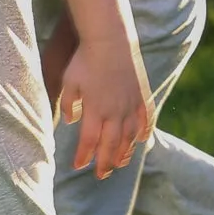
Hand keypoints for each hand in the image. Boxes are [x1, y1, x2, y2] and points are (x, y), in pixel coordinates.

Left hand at [59, 35, 151, 178]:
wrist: (109, 39)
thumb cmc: (84, 59)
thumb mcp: (69, 82)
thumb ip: (68, 103)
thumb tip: (70, 120)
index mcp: (95, 110)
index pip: (89, 141)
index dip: (84, 155)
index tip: (78, 165)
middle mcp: (115, 111)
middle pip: (111, 145)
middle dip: (105, 163)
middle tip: (101, 175)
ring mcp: (130, 104)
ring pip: (129, 136)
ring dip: (124, 153)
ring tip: (119, 164)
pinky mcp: (141, 95)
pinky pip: (145, 119)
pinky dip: (144, 132)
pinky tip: (141, 141)